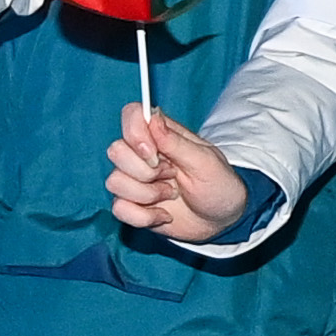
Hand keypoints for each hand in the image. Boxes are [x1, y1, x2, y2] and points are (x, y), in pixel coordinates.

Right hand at [108, 98, 254, 238]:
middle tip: (172, 175)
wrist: (221, 220)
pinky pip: (118, 209)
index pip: (131, 115)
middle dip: (145, 171)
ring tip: (171, 194)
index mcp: (161, 135)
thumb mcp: (205, 162)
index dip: (135, 133)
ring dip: (147, 195)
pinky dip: (143, 216)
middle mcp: (142, 154)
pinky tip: (163, 214)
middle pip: (116, 151)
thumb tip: (152, 118)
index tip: (154, 153)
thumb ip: (176, 142)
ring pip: (114, 182)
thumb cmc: (218, 185)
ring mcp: (134, 180)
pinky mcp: (131, 204)